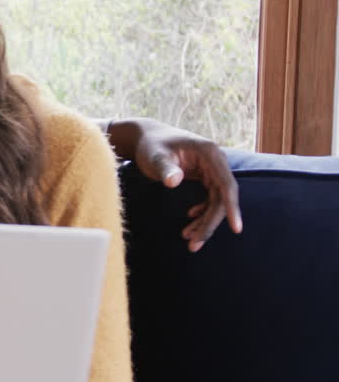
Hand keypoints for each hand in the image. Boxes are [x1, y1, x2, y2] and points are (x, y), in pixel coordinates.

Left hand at [111, 118, 243, 251]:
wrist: (146, 137)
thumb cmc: (151, 145)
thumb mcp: (155, 156)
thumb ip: (165, 168)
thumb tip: (174, 182)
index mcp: (210, 153)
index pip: (226, 184)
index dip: (232, 207)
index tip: (236, 228)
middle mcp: (215, 162)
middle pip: (221, 198)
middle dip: (209, 223)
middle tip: (193, 244)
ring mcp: (211, 170)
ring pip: (216, 201)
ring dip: (204, 221)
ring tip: (187, 238)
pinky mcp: (204, 177)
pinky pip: (209, 199)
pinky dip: (201, 213)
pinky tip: (190, 221)